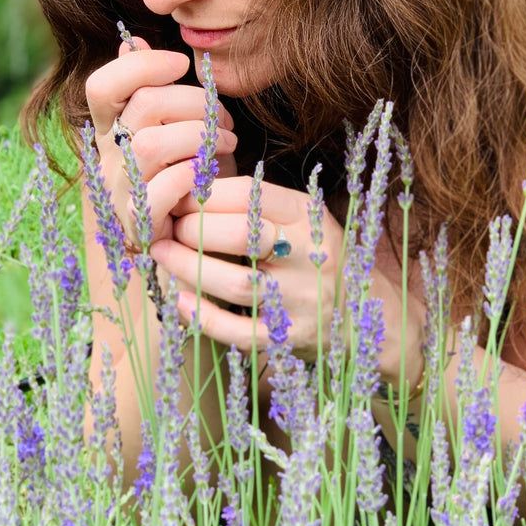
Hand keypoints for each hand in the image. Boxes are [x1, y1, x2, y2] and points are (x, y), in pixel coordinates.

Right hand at [83, 36, 238, 246]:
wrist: (197, 234)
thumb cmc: (191, 172)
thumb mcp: (179, 125)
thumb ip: (155, 88)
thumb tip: (131, 42)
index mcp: (112, 128)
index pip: (101, 86)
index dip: (140, 65)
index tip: (180, 64)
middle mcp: (108, 157)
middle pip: (141, 107)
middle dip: (194, 101)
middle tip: (224, 117)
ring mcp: (119, 191)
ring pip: (151, 144)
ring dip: (200, 136)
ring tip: (226, 142)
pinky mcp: (140, 223)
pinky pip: (162, 189)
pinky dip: (192, 176)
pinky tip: (211, 173)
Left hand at [152, 176, 344, 362]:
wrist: (364, 313)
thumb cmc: (315, 256)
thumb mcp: (301, 219)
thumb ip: (258, 204)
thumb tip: (190, 187)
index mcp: (309, 217)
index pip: (250, 194)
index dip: (205, 193)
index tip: (177, 197)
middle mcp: (310, 255)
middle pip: (240, 235)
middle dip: (192, 228)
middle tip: (166, 227)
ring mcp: (301, 300)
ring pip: (234, 283)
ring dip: (187, 266)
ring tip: (161, 254)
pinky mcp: (289, 338)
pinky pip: (238, 330)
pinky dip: (202, 316)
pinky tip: (177, 299)